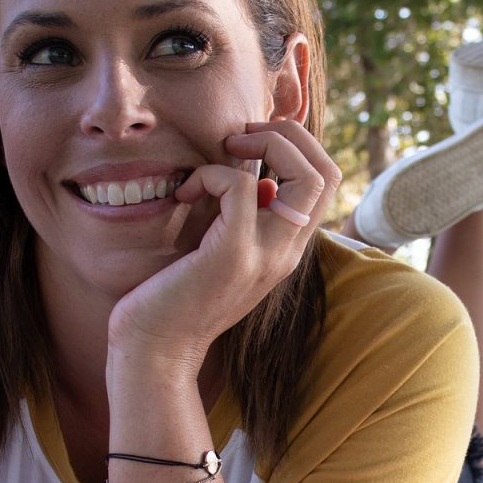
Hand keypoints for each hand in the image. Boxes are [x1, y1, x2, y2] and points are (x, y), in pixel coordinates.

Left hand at [106, 120, 339, 375]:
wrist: (155, 348)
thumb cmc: (176, 295)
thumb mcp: (222, 249)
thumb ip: (246, 218)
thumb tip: (259, 176)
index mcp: (287, 248)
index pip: (326, 182)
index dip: (299, 145)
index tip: (251, 141)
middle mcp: (287, 251)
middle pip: (327, 173)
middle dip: (288, 134)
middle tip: (242, 136)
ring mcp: (265, 255)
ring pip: (303, 176)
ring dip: (262, 144)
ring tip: (224, 150)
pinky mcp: (234, 255)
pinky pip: (240, 186)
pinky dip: (212, 173)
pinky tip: (186, 192)